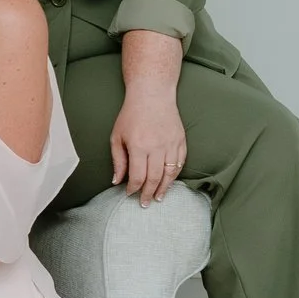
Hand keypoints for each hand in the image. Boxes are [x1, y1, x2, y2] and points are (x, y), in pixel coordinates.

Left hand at [110, 86, 187, 205]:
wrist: (152, 94)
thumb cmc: (131, 115)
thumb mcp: (117, 137)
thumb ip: (118, 161)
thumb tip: (117, 181)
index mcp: (139, 146)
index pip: (138, 176)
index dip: (134, 189)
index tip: (130, 194)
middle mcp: (157, 147)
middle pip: (155, 178)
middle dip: (149, 193)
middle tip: (145, 203)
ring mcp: (171, 143)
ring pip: (170, 173)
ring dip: (164, 188)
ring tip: (159, 198)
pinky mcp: (181, 140)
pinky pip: (181, 163)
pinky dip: (175, 174)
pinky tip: (169, 181)